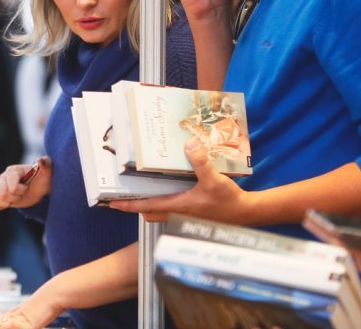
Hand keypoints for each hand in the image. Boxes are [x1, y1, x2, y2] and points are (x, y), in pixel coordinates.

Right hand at [0, 158, 51, 210]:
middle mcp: (3, 177)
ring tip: (16, 198)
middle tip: (22, 193)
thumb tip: (41, 160)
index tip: (27, 186)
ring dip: (7, 202)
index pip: (11, 187)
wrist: (40, 187)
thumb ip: (46, 163)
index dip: (20, 190)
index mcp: (12, 171)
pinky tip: (8, 203)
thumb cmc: (43, 178)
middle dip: (14, 198)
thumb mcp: (47, 171)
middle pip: (2, 194)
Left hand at [109, 139, 252, 223]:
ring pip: (161, 213)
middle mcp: (179, 214)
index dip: (128, 205)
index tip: (113, 203)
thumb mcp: (214, 179)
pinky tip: (173, 189)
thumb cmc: (229, 201)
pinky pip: (173, 210)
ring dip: (152, 205)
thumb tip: (188, 145)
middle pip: (150, 213)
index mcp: (179, 206)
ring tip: (146, 190)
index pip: (147, 206)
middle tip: (127, 196)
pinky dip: (167, 202)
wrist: (247, 214)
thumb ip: (200, 162)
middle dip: (137, 206)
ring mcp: (187, 216)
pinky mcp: (195, 214)